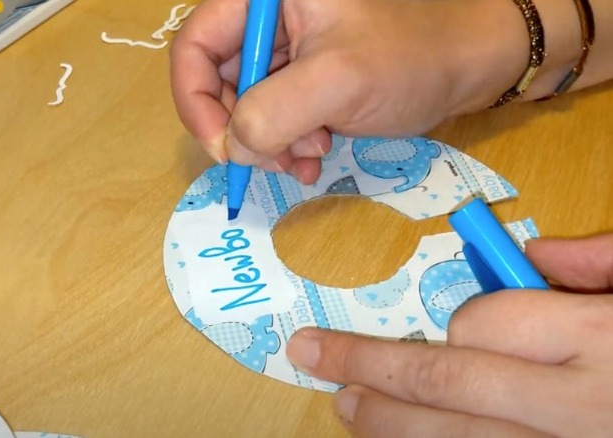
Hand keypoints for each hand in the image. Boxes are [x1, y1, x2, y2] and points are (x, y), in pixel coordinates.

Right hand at [170, 0, 533, 183]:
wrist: (469, 66)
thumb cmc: (411, 59)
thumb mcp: (338, 83)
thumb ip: (273, 113)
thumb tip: (232, 147)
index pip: (196, 43)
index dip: (195, 99)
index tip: (221, 147)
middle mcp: (269, 16)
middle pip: (216, 77)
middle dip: (241, 128)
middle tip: (270, 162)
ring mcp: (286, 47)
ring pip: (245, 102)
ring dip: (267, 142)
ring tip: (306, 160)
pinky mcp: (303, 76)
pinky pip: (273, 114)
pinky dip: (286, 143)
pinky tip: (314, 158)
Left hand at [286, 233, 612, 436]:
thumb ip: (606, 262)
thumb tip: (535, 254)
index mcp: (604, 342)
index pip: (491, 322)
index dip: (463, 318)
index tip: (457, 320)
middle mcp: (578, 406)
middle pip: (449, 381)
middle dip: (369, 366)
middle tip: (311, 355)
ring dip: (389, 424)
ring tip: (341, 407)